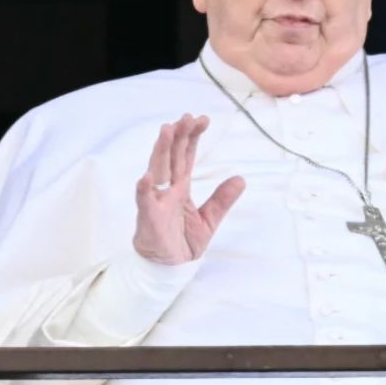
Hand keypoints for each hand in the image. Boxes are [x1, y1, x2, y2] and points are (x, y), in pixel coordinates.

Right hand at [133, 114, 244, 263]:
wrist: (169, 268)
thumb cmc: (183, 242)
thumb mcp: (209, 219)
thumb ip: (222, 199)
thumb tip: (241, 178)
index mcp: (181, 188)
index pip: (186, 157)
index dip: (192, 137)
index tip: (201, 119)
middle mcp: (167, 190)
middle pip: (171, 157)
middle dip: (178, 136)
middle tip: (186, 116)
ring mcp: (156, 202)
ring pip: (158, 171)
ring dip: (161, 151)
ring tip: (167, 130)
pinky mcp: (149, 219)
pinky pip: (145, 202)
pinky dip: (145, 190)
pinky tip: (146, 177)